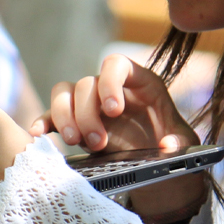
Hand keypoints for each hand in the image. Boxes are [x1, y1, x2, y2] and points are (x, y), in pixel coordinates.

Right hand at [41, 55, 207, 223]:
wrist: (156, 160)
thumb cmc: (170, 142)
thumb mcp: (183, 143)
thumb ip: (178, 141)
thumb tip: (166, 144)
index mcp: (138, 82)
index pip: (115, 64)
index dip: (110, 82)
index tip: (113, 110)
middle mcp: (109, 87)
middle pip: (86, 84)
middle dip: (88, 114)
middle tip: (97, 142)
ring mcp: (88, 103)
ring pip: (63, 93)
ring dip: (65, 116)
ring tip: (74, 141)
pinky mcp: (74, 121)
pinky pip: (51, 114)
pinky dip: (44, 121)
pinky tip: (39, 134)